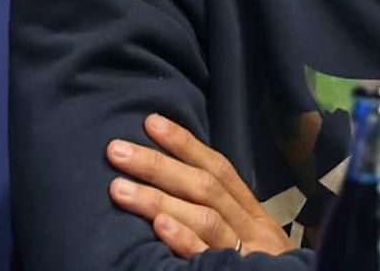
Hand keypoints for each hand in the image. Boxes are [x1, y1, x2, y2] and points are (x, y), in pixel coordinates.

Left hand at [107, 113, 296, 258]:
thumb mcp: (249, 237)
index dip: (185, 144)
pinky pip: (208, 256)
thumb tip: (177, 183)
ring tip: (118, 188)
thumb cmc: (263, 267)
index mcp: (253, 212)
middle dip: (159, 165)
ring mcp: (246, 252)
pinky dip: (184, 239)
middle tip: (116, 151)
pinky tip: (159, 226)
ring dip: (159, 199)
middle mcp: (251, 226)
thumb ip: (222, 214)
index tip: (150, 123)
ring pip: (205, 217)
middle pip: (206, 187)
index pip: (219, 169)